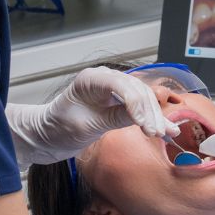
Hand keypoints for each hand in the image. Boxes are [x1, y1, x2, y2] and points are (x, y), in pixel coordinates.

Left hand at [6, 66, 178, 167]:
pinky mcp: (118, 99)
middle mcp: (104, 78)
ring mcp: (112, 88)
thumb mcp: (84, 127)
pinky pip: (139, 105)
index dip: (137, 106)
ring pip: (142, 97)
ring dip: (155, 115)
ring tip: (167, 133)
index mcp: (90, 79)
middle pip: (136, 90)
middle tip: (157, 133)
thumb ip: (113, 119)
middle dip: (149, 112)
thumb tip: (142, 118)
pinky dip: (151, 117)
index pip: (122, 86)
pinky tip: (167, 127)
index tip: (147, 127)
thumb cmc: (58, 129)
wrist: (47, 135)